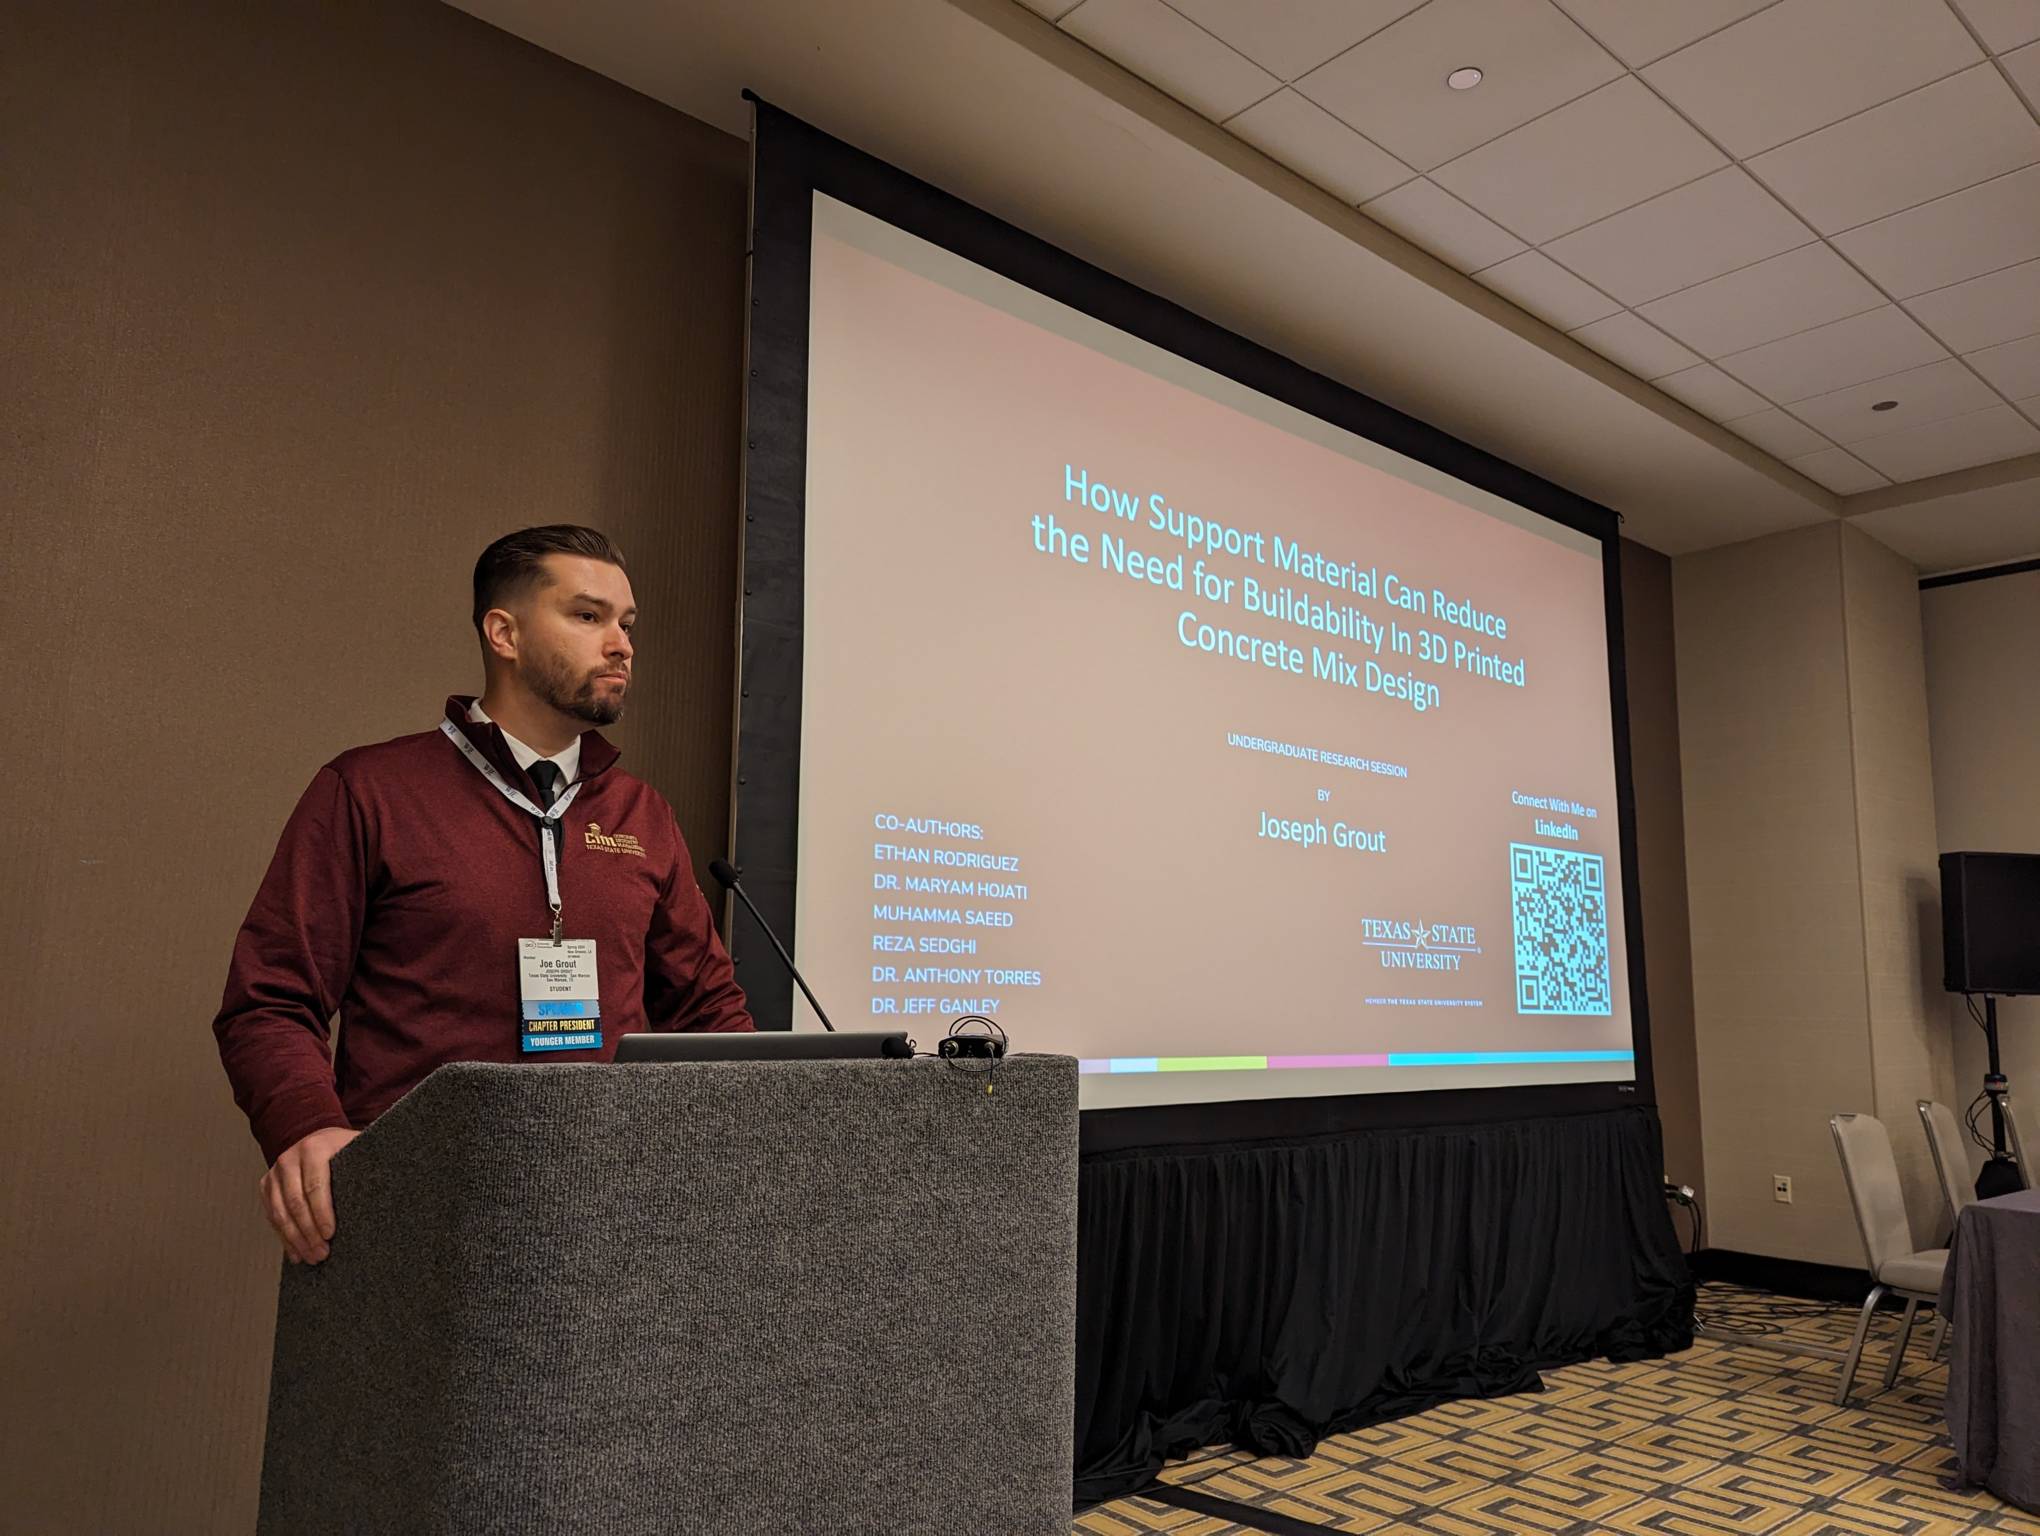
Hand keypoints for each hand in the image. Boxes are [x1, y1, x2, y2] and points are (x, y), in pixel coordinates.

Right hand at [260, 1126, 360, 1264]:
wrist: (317, 1138)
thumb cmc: (343, 1148)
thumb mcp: (356, 1149)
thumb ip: (369, 1163)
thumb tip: (393, 1185)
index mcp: (314, 1148)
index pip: (315, 1185)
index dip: (322, 1212)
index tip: (330, 1234)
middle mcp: (289, 1158)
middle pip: (295, 1202)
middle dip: (308, 1232)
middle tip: (322, 1253)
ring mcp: (275, 1172)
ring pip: (280, 1213)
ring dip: (295, 1239)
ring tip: (312, 1257)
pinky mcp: (266, 1185)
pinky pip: (272, 1216)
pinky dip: (283, 1237)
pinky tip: (296, 1253)